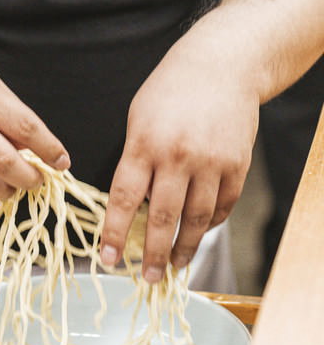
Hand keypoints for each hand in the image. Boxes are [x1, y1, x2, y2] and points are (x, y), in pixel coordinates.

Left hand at [99, 51, 257, 281]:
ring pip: (197, 220)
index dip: (115, 234)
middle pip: (163, 217)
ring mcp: (210, 163)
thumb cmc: (170, 90)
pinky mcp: (236, 166)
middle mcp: (177, 156)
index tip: (108, 260)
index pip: (124, 198)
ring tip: (174, 265)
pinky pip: (223, 207)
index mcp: (144, 144)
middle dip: (152, 254)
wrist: (220, 66)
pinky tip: (199, 234)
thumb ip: (135, 159)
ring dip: (184, 247)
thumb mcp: (138, 118)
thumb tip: (131, 205)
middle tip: (147, 278)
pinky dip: (210, 225)